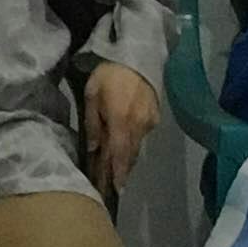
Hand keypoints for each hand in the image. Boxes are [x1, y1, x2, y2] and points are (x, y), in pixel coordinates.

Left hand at [82, 62, 158, 201]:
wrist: (137, 55)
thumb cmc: (109, 74)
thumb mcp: (92, 96)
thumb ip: (93, 124)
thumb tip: (94, 149)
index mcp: (120, 122)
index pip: (118, 156)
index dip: (116, 175)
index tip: (114, 191)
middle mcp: (138, 126)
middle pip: (129, 156)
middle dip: (121, 173)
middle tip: (113, 188)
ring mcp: (149, 122)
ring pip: (137, 147)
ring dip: (127, 160)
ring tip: (119, 173)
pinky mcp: (155, 116)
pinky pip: (143, 135)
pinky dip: (134, 143)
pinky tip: (127, 145)